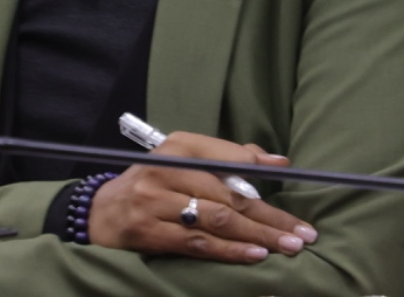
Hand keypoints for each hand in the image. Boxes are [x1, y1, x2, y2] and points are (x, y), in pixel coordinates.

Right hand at [88, 131, 319, 262]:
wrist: (101, 212)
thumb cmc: (152, 184)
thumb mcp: (182, 161)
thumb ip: (227, 158)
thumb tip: (276, 161)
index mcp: (177, 147)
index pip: (227, 157)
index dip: (260, 169)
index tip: (291, 179)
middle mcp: (165, 170)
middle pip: (228, 194)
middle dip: (270, 216)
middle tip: (302, 232)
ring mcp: (154, 201)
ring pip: (217, 220)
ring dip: (257, 236)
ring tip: (287, 246)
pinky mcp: (148, 232)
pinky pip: (197, 243)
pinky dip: (229, 251)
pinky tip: (255, 256)